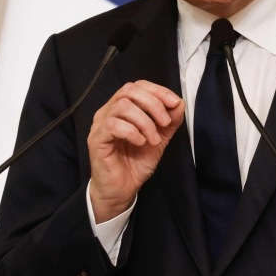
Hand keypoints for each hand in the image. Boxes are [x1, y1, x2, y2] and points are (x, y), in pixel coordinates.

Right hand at [88, 80, 184, 222]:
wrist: (122, 190)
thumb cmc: (136, 163)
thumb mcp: (159, 139)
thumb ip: (169, 121)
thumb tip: (179, 103)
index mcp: (122, 108)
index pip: (137, 86)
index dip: (157, 91)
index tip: (174, 104)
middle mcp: (108, 111)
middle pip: (128, 90)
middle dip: (153, 104)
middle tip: (165, 124)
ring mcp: (100, 124)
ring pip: (122, 106)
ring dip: (145, 122)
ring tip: (153, 140)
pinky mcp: (96, 139)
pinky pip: (114, 125)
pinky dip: (132, 132)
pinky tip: (140, 143)